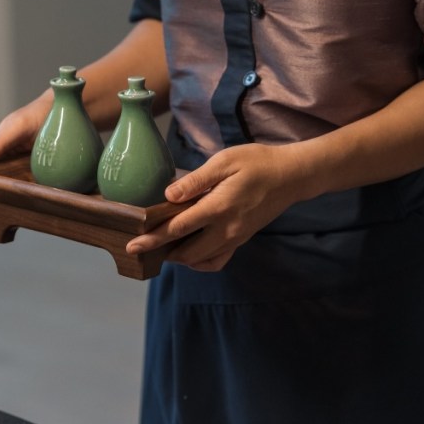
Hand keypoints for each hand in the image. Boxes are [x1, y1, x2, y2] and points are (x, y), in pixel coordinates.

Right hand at [0, 93, 51, 234]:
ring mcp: (33, 182)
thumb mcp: (15, 125)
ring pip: (24, 204)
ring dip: (19, 218)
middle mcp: (14, 177)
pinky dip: (45, 211)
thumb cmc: (33, 116)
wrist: (64, 110)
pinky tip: (47, 222)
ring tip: (11, 235)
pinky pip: (47, 199)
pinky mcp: (52, 182)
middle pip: (1, 201)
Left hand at [126, 142, 302, 270]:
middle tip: (140, 247)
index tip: (132, 245)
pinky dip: (199, 262)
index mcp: (218, 207)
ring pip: (199, 261)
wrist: (290, 177)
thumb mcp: (224, 161)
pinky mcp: (240, 241)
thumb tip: (169, 195)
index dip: (152, 238)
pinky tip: (188, 251)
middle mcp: (226, 230)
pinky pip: (216, 261)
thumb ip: (195, 180)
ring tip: (160, 246)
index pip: (177, 228)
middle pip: (185, 252)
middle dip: (160, 251)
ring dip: (178, 257)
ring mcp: (234, 239)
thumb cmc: (256, 163)